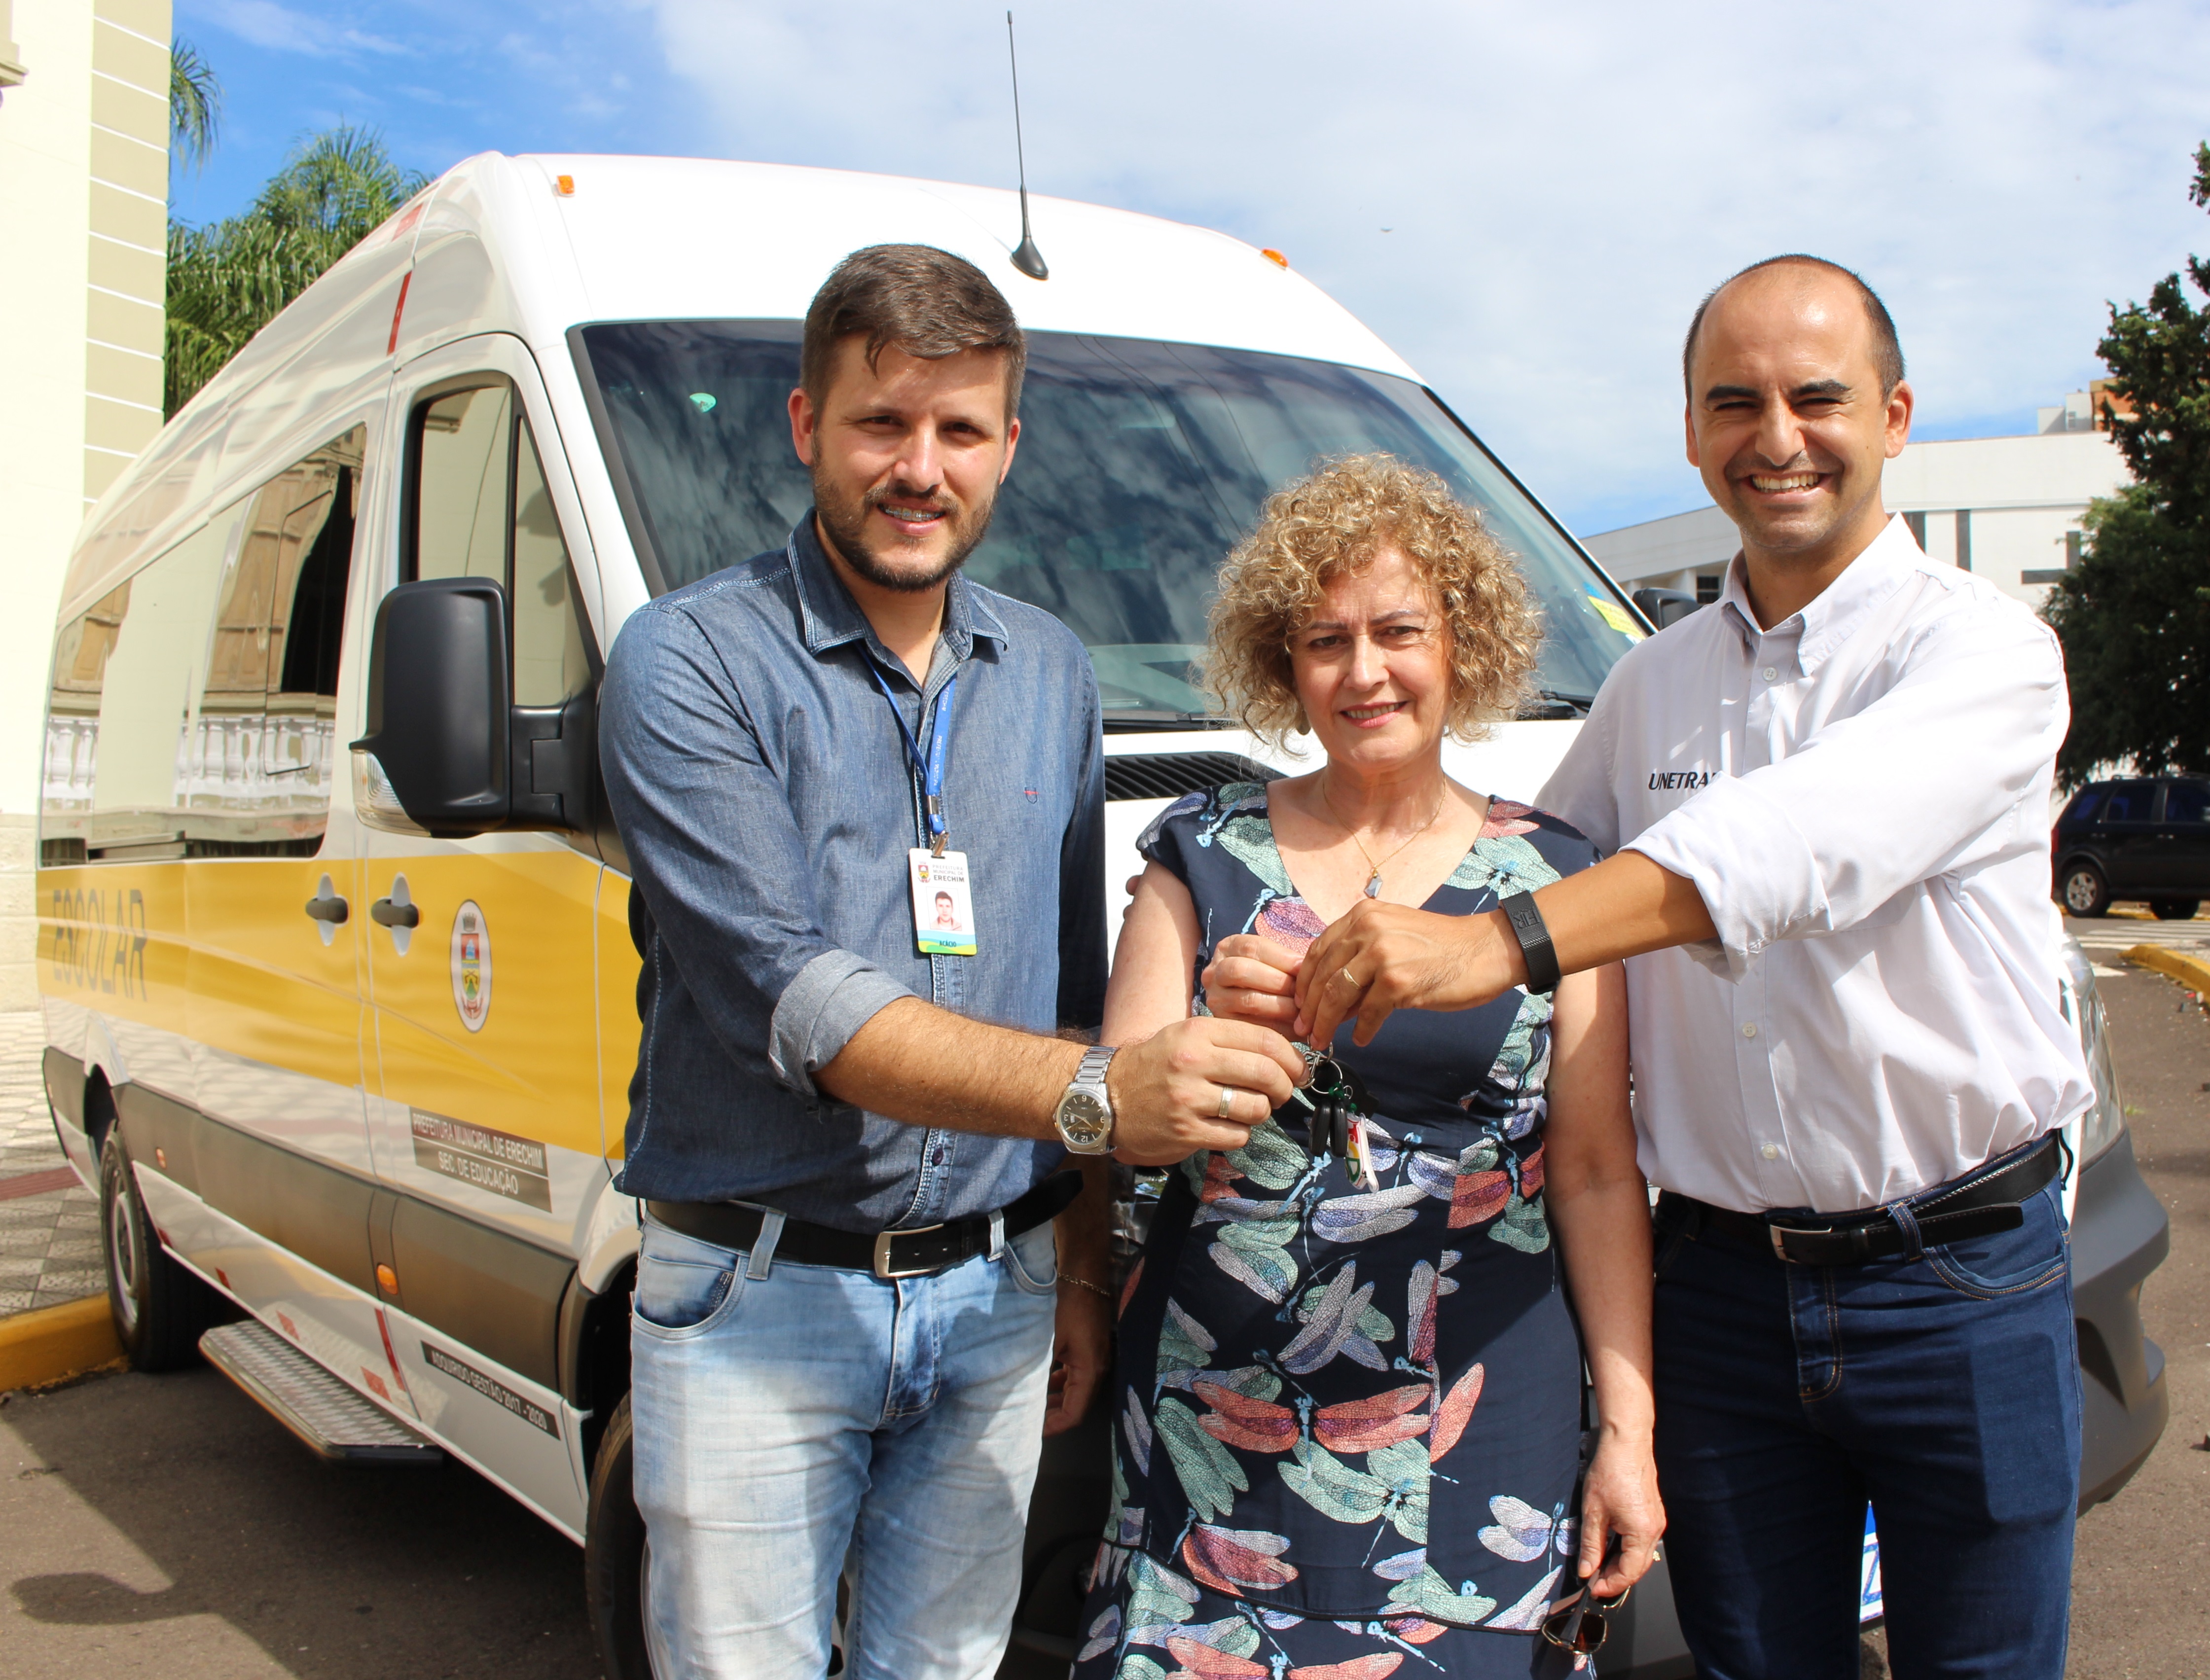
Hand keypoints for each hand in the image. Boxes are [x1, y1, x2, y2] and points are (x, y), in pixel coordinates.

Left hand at [1042, 1276, 1112, 1436]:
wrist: (1083, 1277)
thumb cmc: (1068, 1307)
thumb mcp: (1050, 1341)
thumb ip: (1041, 1370)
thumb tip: (1025, 1393)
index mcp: (1090, 1371)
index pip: (1074, 1413)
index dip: (1054, 1427)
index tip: (1034, 1431)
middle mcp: (1096, 1369)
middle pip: (1076, 1406)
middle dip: (1053, 1416)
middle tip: (1029, 1421)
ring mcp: (1093, 1359)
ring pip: (1075, 1391)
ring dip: (1055, 1400)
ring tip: (1032, 1405)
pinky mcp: (1087, 1350)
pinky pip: (1074, 1376)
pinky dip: (1059, 1383)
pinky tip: (1042, 1381)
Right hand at [1105, 1017, 1304, 1165]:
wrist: (1106, 1096)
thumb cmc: (1154, 1065)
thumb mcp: (1186, 1036)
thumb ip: (1229, 1040)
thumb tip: (1282, 1055)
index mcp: (1198, 1032)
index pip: (1263, 1039)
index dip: (1291, 1056)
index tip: (1299, 1068)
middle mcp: (1194, 1062)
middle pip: (1266, 1073)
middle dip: (1285, 1086)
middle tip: (1284, 1092)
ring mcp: (1189, 1099)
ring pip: (1256, 1107)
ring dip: (1262, 1111)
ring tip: (1249, 1109)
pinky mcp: (1186, 1131)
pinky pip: (1237, 1135)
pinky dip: (1240, 1133)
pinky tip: (1227, 1126)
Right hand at [1200, 933, 1301, 1030]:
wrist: (1246, 1017)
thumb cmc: (1270, 982)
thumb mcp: (1273, 964)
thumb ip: (1287, 963)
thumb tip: (1310, 968)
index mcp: (1227, 948)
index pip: (1252, 947)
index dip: (1281, 957)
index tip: (1304, 967)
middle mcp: (1213, 972)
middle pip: (1242, 970)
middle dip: (1278, 981)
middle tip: (1303, 992)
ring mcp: (1215, 999)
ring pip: (1248, 999)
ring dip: (1281, 1006)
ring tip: (1303, 1011)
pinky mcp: (1223, 1025)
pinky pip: (1252, 1026)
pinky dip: (1278, 1027)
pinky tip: (1295, 1028)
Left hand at [1297, 898, 1518, 1046]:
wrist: (1485, 949)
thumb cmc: (1440, 947)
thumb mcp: (1392, 939)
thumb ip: (1359, 959)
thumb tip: (1328, 998)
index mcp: (1362, 915)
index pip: (1318, 951)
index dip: (1304, 982)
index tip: (1299, 1005)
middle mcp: (1368, 929)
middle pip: (1323, 975)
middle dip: (1309, 1008)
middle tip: (1304, 1030)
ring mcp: (1383, 954)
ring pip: (1338, 994)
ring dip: (1326, 1023)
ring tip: (1323, 1040)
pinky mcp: (1399, 981)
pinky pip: (1368, 1013)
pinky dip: (1362, 1030)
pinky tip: (1362, 1039)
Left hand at [1577, 1431, 1663, 1599]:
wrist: (1626, 1444)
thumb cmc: (1610, 1472)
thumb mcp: (1593, 1512)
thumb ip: (1591, 1545)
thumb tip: (1586, 1571)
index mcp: (1642, 1532)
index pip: (1629, 1573)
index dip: (1610, 1584)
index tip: (1591, 1588)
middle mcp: (1655, 1530)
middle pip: (1638, 1567)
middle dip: (1616, 1577)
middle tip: (1593, 1580)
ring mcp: (1656, 1522)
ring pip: (1640, 1555)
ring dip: (1621, 1564)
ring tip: (1598, 1565)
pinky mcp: (1653, 1514)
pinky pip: (1642, 1541)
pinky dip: (1627, 1550)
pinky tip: (1610, 1547)